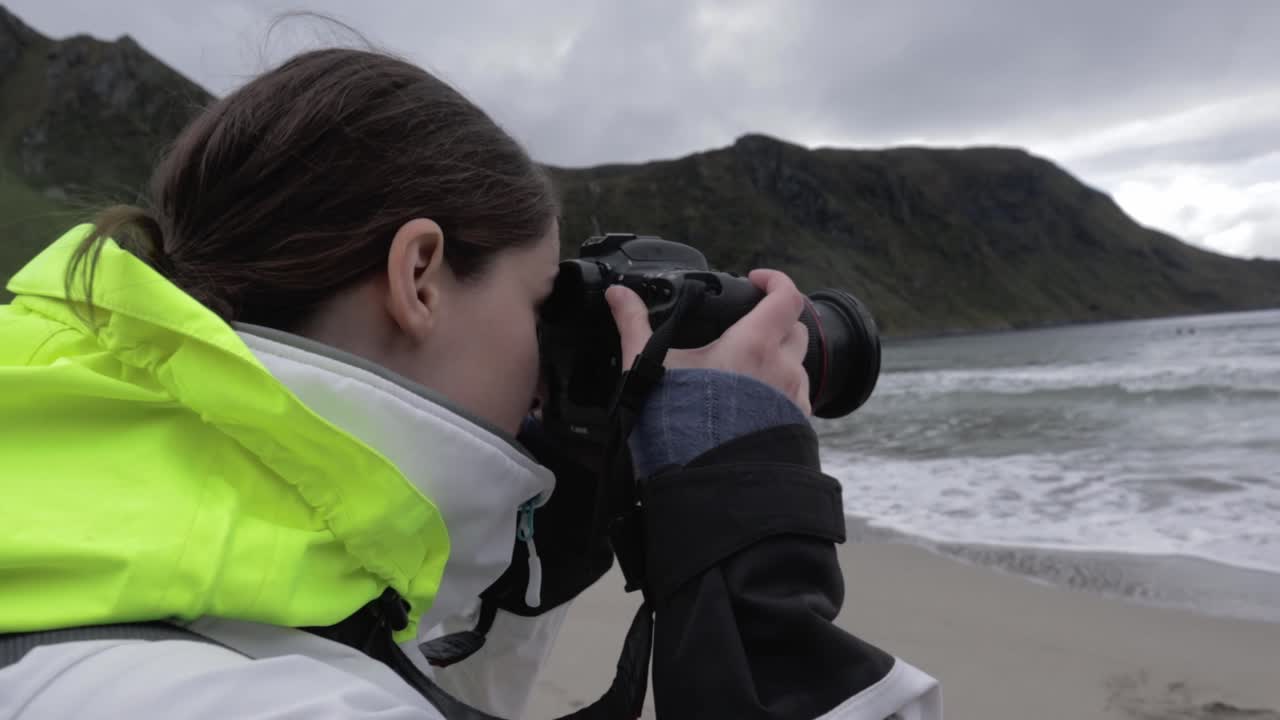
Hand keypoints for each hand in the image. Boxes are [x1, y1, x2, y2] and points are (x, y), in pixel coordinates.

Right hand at [605, 269, 811, 414]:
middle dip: (776, 320)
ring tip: (744, 370)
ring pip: (798, 365)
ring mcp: (794, 399)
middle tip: (747, 326)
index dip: (774, 280)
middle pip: (796, 329)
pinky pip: (797, 399)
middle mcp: (782, 368)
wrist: (705, 479)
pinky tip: (751, 404)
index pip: (786, 296)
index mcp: (754, 344)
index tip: (754, 280)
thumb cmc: (678, 421)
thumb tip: (618, 295)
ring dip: (778, 359)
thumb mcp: (650, 366)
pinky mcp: (795, 426)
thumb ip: (635, 324)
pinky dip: (780, 392)